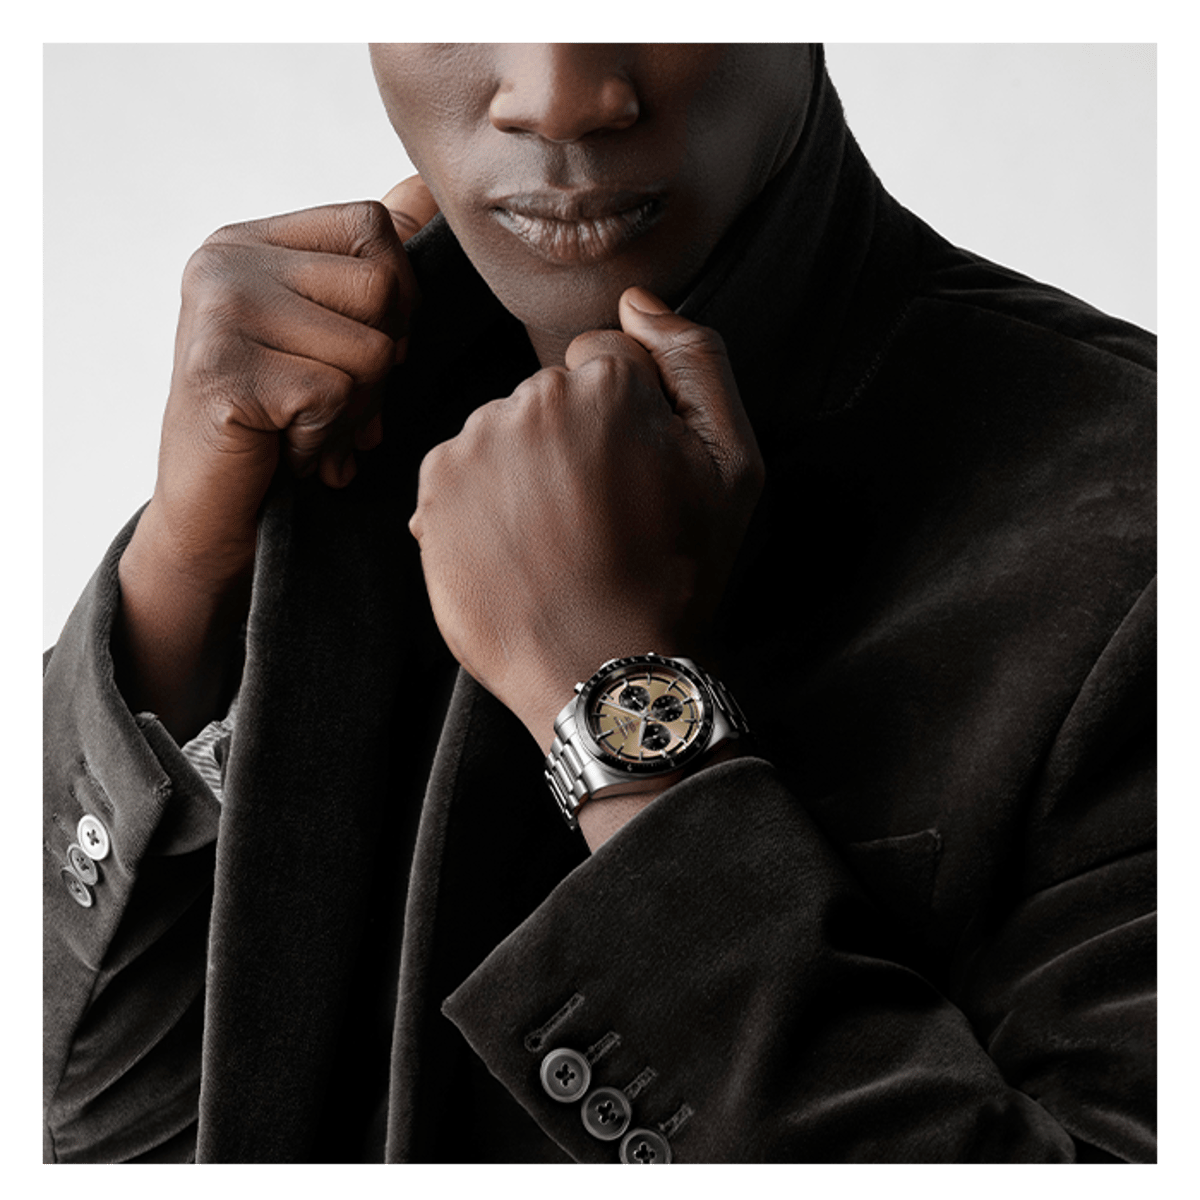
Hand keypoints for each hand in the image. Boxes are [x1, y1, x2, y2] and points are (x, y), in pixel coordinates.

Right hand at [149, 176, 437, 585]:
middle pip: (382, 287)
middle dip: (382, 362)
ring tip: (305, 426)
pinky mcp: (222, 373)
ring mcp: (217, 314)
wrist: (214, 513)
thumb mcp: (327, 333)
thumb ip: (366, 263)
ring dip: (355, 410)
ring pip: (371, 350)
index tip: (361, 347)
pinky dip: (324, 440)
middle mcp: (225, 262)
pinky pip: (335, 397)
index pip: (373, 225)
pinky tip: (285, 449)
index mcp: (252, 242)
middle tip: (332, 401)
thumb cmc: (280, 423)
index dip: (398, 297)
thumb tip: (424, 190)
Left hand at [409, 286, 763, 757]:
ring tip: (554, 540)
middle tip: (597, 516)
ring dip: (524, 470)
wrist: (602, 667)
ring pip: (504, 431)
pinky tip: (515, 547)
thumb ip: (697, 360)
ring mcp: (476, 443)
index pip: (606, 360)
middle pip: (551, 394)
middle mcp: (531, 398)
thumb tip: (637, 301)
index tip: (631, 476)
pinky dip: (481, 500)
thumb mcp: (734, 464)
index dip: (627, 421)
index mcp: (606, 383)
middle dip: (572, 440)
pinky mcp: (434, 487)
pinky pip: (461, 468)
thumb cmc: (676, 573)